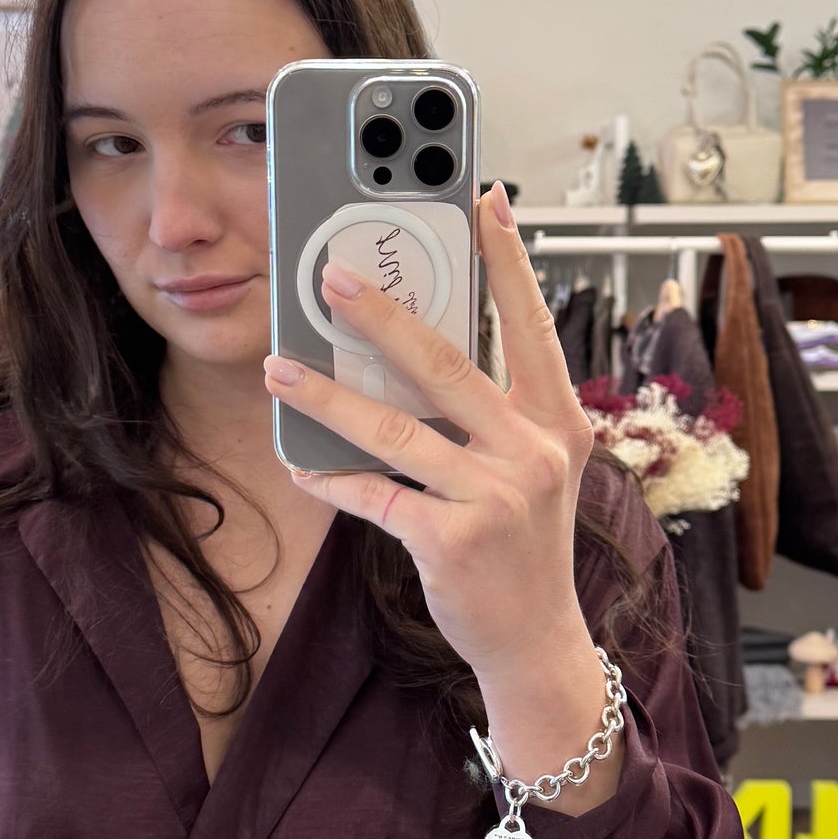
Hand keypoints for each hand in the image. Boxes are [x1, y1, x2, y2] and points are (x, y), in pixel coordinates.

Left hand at [263, 183, 620, 803]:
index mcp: (559, 419)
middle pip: (447, 365)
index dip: (508, 260)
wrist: (536, 639)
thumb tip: (409, 345)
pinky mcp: (453, 540)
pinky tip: (299, 464)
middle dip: (383, 315)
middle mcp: (535, 450)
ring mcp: (497, 496)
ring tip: (279, 370)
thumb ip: (490, 411)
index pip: (530, 324)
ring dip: (327, 398)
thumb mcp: (528, 465)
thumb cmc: (522, 543)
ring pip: (395, 430)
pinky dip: (333, 479)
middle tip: (331, 275)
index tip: (483, 198)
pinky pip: (375, 495)